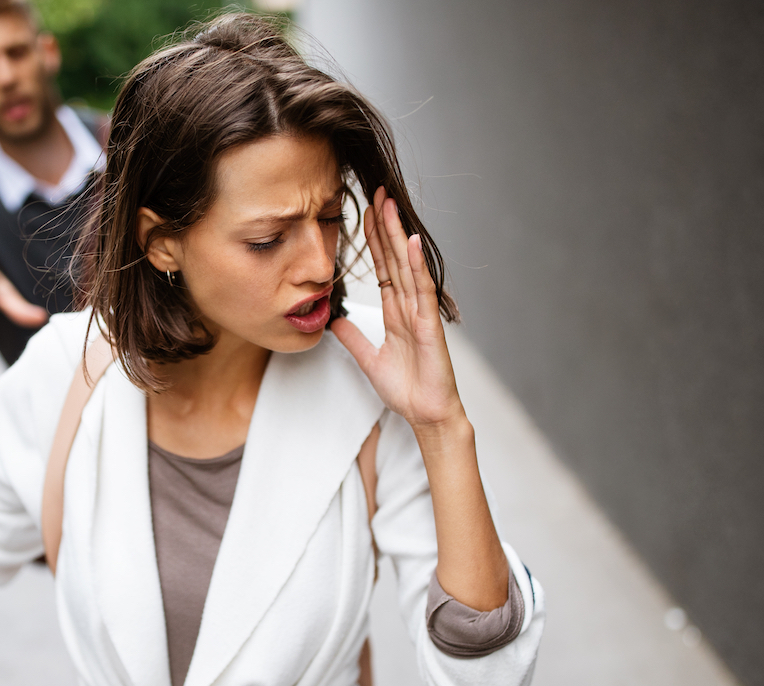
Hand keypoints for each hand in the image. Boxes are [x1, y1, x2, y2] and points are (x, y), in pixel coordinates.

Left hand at [330, 186, 464, 432]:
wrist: (426, 414)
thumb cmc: (407, 390)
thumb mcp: (369, 360)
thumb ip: (353, 338)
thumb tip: (334, 321)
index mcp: (396, 313)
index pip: (383, 268)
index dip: (373, 241)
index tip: (365, 213)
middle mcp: (409, 307)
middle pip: (394, 258)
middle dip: (384, 226)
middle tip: (376, 193)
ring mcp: (421, 313)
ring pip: (407, 266)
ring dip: (398, 235)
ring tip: (389, 205)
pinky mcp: (429, 326)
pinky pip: (421, 291)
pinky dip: (417, 266)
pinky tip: (410, 243)